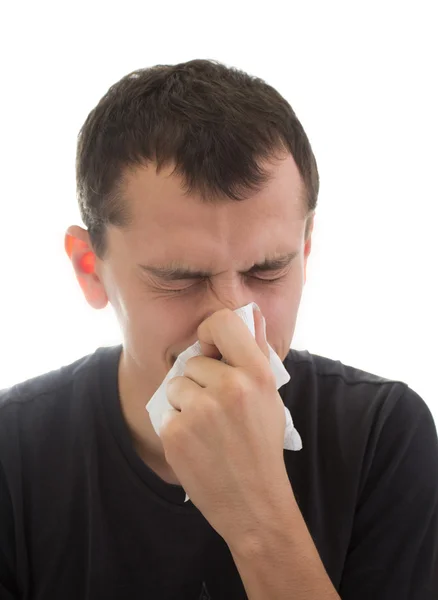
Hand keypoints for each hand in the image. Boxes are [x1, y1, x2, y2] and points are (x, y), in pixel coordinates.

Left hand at [160, 306, 290, 544]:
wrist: (253, 503)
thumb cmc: (261, 447)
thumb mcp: (269, 398)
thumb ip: (255, 356)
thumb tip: (249, 314)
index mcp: (256, 374)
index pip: (222, 322)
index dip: (209, 332)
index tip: (209, 348)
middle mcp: (229, 386)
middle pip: (192, 362)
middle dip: (199, 381)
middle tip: (217, 410)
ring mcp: (200, 410)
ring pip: (176, 385)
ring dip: (185, 402)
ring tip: (207, 429)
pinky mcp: (176, 431)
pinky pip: (167, 411)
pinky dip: (177, 426)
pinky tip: (198, 445)